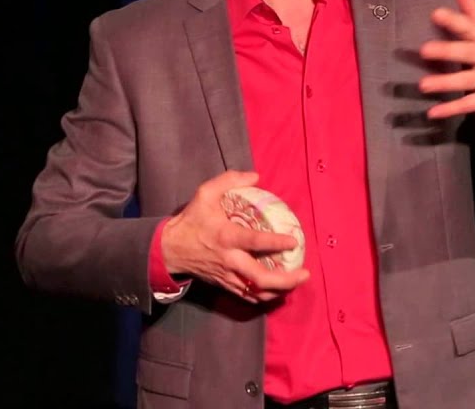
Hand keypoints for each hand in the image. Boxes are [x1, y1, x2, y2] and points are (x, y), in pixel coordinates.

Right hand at [160, 170, 309, 302]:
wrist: (169, 248)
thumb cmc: (191, 220)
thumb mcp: (205, 193)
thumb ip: (229, 181)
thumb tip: (255, 177)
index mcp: (226, 237)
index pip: (254, 242)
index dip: (275, 243)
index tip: (293, 241)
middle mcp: (229, 260)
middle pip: (259, 278)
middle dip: (285, 280)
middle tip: (304, 274)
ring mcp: (227, 275)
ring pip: (255, 292)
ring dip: (278, 291)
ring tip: (296, 282)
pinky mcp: (224, 284)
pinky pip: (246, 296)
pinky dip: (263, 296)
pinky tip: (277, 290)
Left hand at [419, 0, 474, 118]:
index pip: (470, 26)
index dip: (454, 20)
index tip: (436, 14)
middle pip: (467, 53)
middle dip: (447, 51)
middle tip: (425, 50)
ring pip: (467, 80)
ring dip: (445, 83)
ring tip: (424, 85)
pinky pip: (471, 104)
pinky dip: (453, 109)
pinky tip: (434, 113)